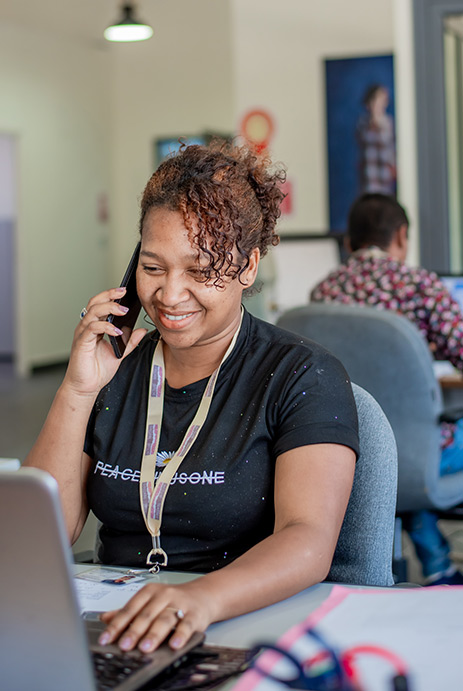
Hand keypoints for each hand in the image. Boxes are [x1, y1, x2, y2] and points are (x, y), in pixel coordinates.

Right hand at [64, 287, 146, 396]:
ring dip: (108, 308)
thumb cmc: (97, 370)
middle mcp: (86, 327)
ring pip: (92, 312)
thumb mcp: (119, 353)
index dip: (111, 295)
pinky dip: (105, 327)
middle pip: (94, 303)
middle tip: (123, 292)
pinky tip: (116, 330)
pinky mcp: (81, 343)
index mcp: (94, 327)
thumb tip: (141, 330)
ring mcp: (82, 334)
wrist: (86, 387)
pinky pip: (92, 328)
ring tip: (123, 310)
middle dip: (109, 295)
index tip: (125, 290)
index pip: (100, 304)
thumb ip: (129, 342)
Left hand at [98, 582, 214, 652]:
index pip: (130, 609)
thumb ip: (128, 611)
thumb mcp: (149, 602)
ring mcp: (180, 604)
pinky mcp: (195, 615)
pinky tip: (175, 644)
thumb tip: (104, 618)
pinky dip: (181, 635)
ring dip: (154, 634)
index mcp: (149, 592)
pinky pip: (187, 625)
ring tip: (146, 647)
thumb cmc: (173, 600)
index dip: (117, 625)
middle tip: (125, 645)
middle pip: (146, 614)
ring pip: (165, 619)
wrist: (203, 595)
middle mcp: (163, 596)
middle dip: (134, 631)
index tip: (106, 639)